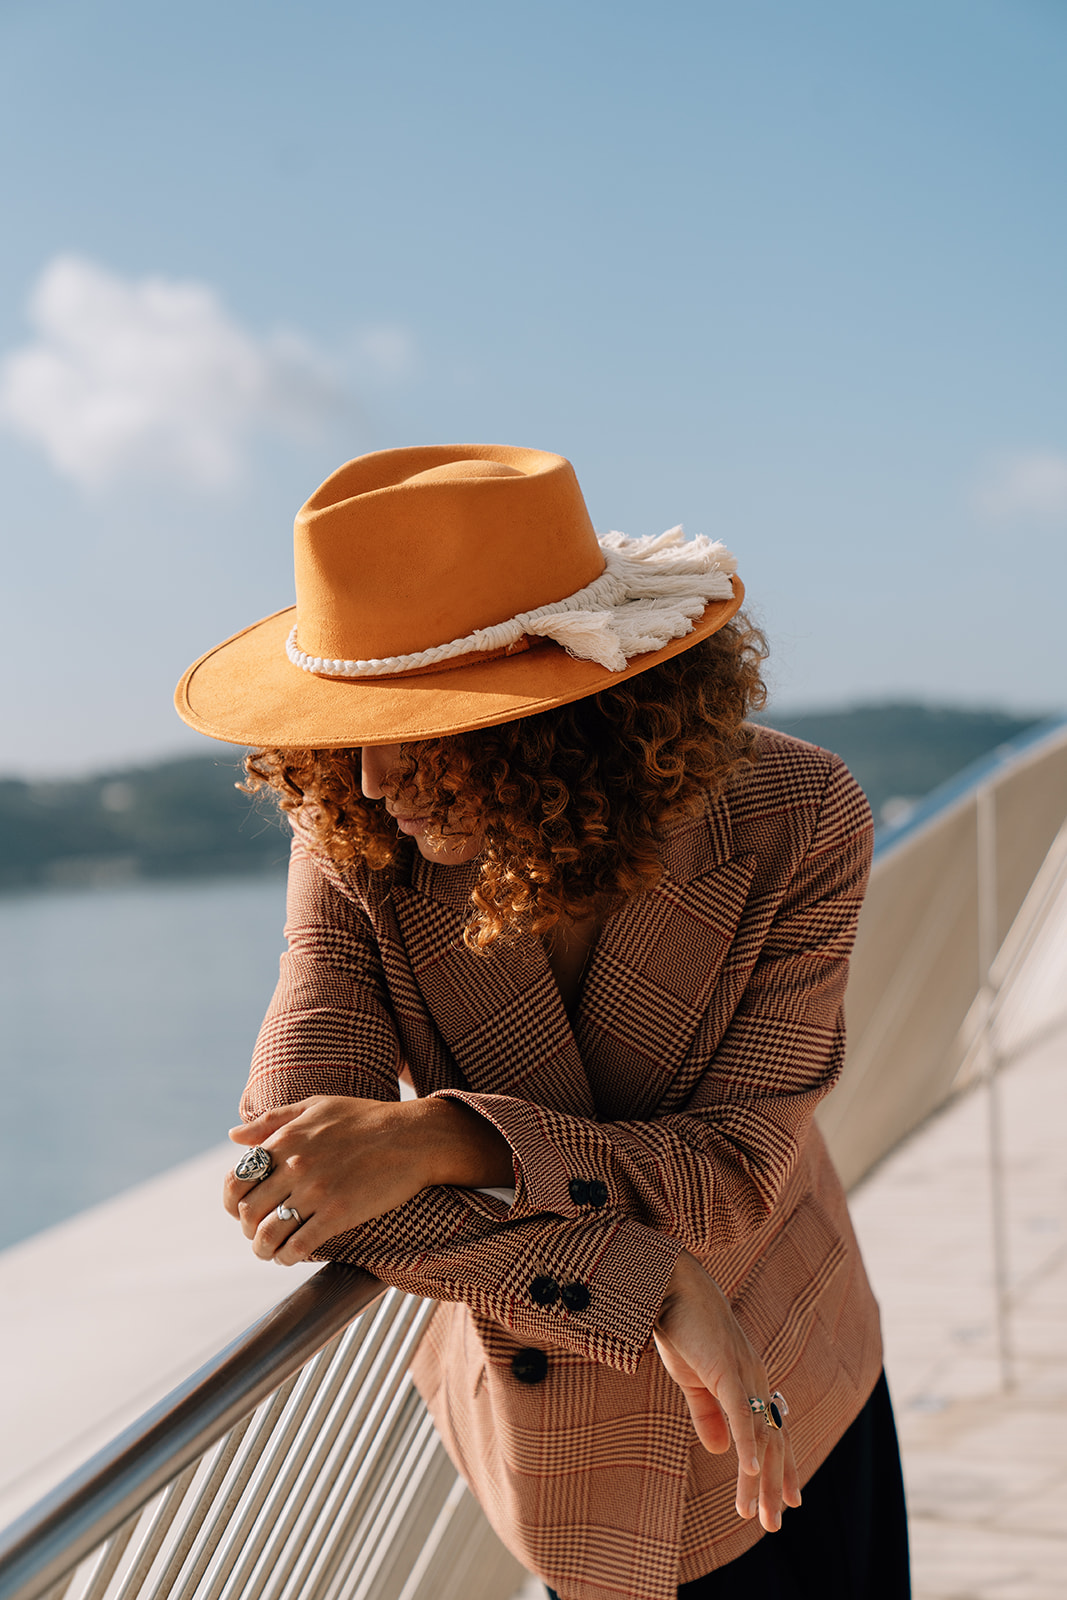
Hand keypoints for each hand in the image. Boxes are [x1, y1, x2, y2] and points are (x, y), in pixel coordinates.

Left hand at [224, 1095, 439, 1264]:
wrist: (414, 1136)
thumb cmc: (366, 1118)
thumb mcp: (315, 1106)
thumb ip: (271, 1120)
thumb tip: (233, 1135)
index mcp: (285, 1139)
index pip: (237, 1181)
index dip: (231, 1203)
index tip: (241, 1211)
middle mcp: (295, 1166)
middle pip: (249, 1212)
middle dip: (248, 1229)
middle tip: (259, 1234)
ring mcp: (316, 1191)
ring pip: (268, 1234)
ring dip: (263, 1249)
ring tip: (271, 1252)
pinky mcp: (338, 1214)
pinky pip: (298, 1246)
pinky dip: (287, 1257)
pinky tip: (291, 1257)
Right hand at [654, 1251, 800, 1532]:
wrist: (670, 1284)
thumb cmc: (682, 1326)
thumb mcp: (693, 1379)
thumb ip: (708, 1415)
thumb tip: (723, 1452)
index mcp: (748, 1382)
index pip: (773, 1432)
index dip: (781, 1468)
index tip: (788, 1501)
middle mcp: (755, 1380)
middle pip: (773, 1442)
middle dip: (773, 1485)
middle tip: (773, 1524)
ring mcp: (744, 1374)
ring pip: (758, 1436)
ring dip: (758, 1478)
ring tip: (757, 1513)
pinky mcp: (726, 1368)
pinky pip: (740, 1411)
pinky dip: (747, 1442)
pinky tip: (748, 1468)